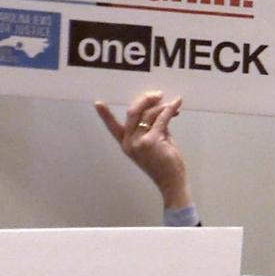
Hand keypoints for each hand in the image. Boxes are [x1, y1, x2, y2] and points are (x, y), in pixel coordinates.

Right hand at [94, 91, 190, 209]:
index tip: (97, 103)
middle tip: (157, 94)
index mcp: (126, 143)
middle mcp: (129, 142)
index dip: (105, 115)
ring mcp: (139, 142)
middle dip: (145, 100)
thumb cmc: (164, 162)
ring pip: (148, 114)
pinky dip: (170, 109)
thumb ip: (151, 126)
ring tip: (172, 105)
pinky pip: (161, 118)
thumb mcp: (154, 141)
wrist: (171, 181)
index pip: (112, 127)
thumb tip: (159, 108)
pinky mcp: (152, 141)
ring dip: (162, 106)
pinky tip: (176, 104)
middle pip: (133, 112)